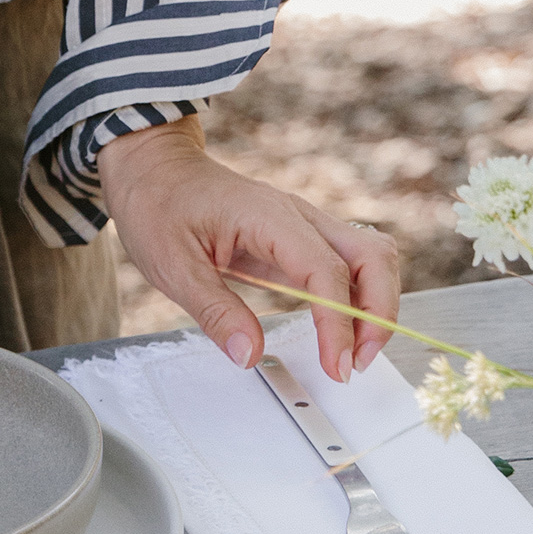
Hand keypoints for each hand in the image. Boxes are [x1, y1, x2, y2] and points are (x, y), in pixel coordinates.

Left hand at [99, 116, 400, 383]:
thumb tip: (249, 355)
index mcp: (269, 217)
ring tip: (352, 352)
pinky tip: (339, 329)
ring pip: (370, 256)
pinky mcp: (297, 238)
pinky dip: (357, 297)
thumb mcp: (171, 264)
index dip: (341, 323)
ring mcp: (301, 224)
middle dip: (379, 313)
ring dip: (375, 305)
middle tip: (356, 364)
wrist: (152, 166)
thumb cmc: (158, 204)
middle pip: (372, 256)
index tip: (337, 367)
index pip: (328, 271)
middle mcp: (296, 216)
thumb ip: (214, 310)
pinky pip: (347, 263)